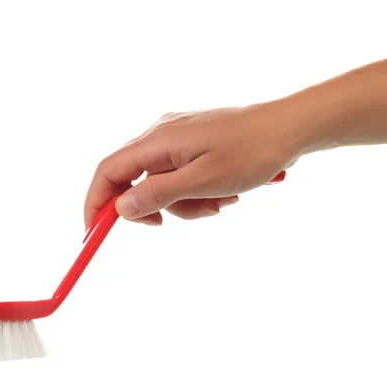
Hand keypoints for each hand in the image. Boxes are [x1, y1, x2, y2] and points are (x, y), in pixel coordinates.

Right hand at [83, 103, 308, 228]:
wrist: (291, 128)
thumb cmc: (252, 151)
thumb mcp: (203, 181)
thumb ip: (158, 193)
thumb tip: (119, 208)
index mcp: (158, 140)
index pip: (108, 171)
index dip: (96, 202)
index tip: (94, 233)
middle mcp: (162, 135)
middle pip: (135, 179)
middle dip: (156, 207)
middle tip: (174, 221)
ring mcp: (179, 138)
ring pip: (163, 183)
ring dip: (186, 203)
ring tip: (220, 203)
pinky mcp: (195, 144)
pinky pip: (183, 176)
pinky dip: (198, 192)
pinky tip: (227, 193)